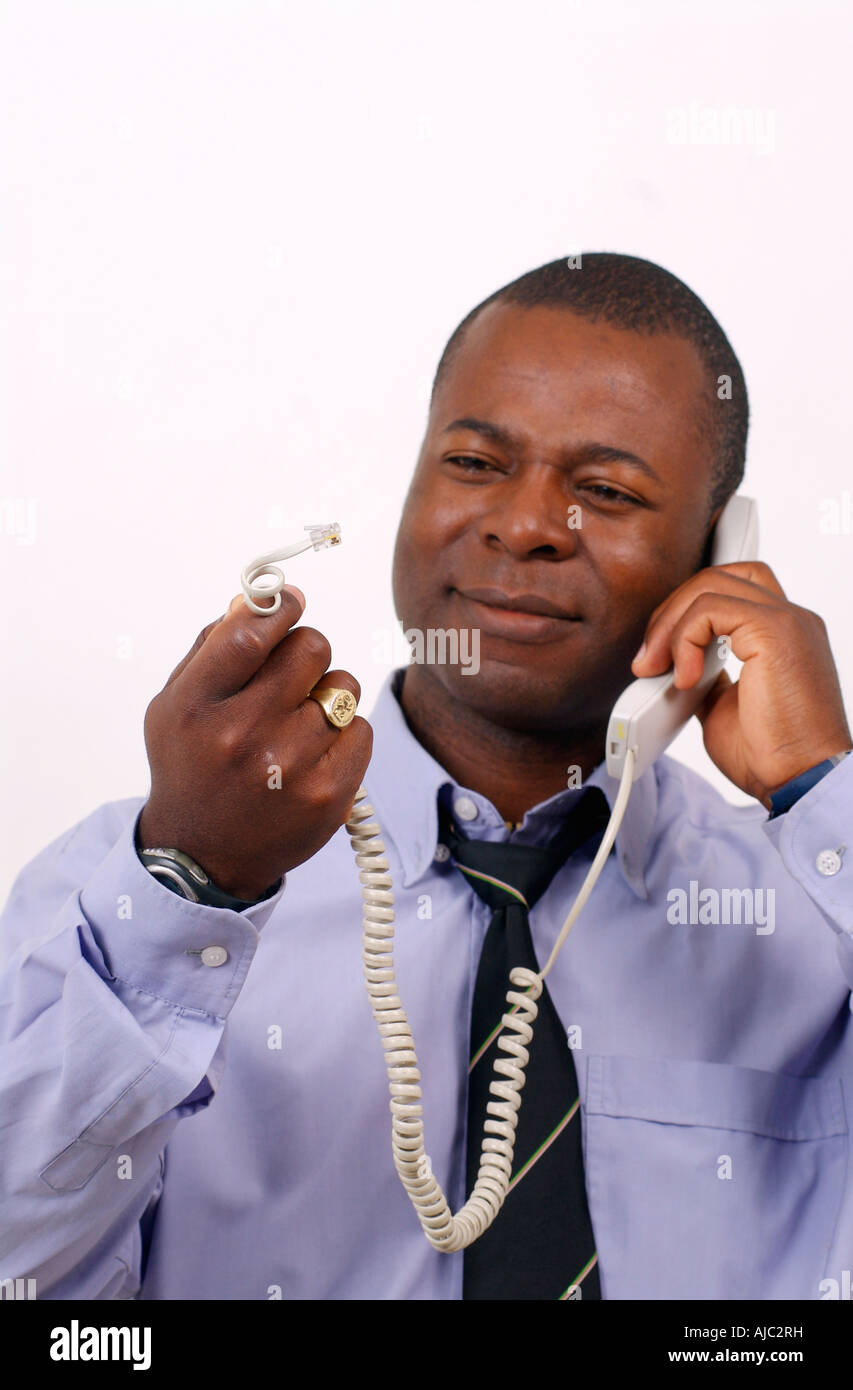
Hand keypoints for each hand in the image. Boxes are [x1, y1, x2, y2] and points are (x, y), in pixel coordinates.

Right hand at [137, 586, 372, 898]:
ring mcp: (288, 768)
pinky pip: (361, 729)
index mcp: (195, 708)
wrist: (204, 854)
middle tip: (293, 672)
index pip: (250, 633)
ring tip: (300, 720)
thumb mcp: (176, 704)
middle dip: (306, 650)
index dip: (281, 607)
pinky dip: (343, 734)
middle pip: (311, 648)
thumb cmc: (192, 764)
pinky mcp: (328, 794)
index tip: (291, 602)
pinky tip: (315, 753)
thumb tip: (265, 599)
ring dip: (327, 694)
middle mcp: (240, 736)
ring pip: (343, 687)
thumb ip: (213, 646)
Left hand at [630, 561, 851, 808]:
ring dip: (668, 626)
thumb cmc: (771, 755)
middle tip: (647, 659)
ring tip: (655, 669)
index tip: (660, 652)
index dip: (689, 609)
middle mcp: (791, 619)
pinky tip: (684, 678)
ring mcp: (786, 620)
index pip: (733, 589)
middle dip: (671, 611)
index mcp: (783, 634)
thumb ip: (704, 675)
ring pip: (710, 585)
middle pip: (718, 577)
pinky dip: (684, 639)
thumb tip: (671, 665)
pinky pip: (709, 608)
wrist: (800, 781)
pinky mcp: (775, 630)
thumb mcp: (722, 706)